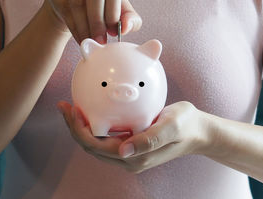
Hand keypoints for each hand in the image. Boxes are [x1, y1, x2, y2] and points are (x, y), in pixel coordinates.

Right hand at [43, 0, 141, 43]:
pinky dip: (74, 26)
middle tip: (101, 40)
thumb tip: (127, 27)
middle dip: (98, 22)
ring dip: (85, 26)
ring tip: (91, 40)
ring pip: (77, 2)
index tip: (113, 32)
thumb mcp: (121, 10)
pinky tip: (80, 36)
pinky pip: (63, 6)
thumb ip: (131, 19)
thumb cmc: (104, 3)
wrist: (75, 1)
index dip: (113, 13)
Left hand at [57, 101, 210, 172]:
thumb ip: (149, 140)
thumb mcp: (171, 127)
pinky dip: (95, 125)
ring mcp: (129, 153)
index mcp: (134, 157)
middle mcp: (128, 158)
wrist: (197, 131)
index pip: (96, 146)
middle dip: (74, 127)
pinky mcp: (132, 145)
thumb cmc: (186, 125)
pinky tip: (93, 110)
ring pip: (96, 143)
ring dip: (82, 126)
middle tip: (65, 105)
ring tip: (72, 107)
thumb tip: (124, 150)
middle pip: (91, 146)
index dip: (79, 130)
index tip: (71, 109)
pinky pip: (106, 137)